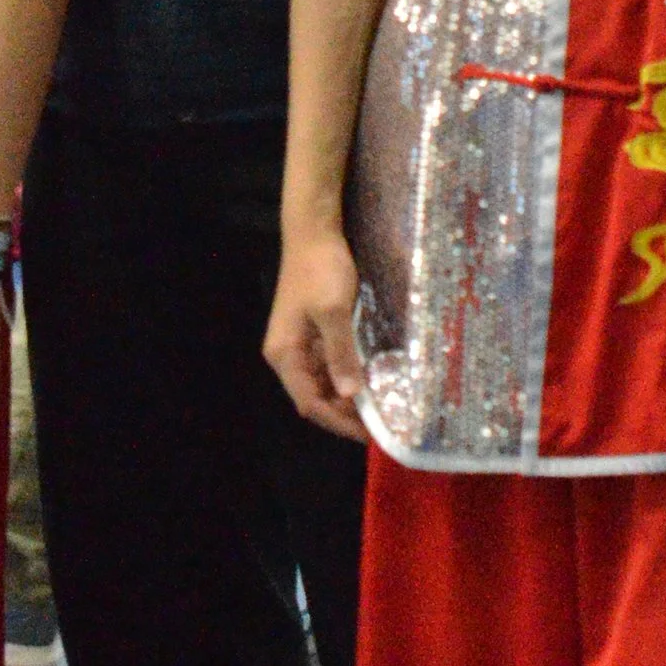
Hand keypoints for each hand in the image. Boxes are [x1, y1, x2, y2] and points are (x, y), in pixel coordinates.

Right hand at [265, 221, 369, 440]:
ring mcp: (300, 346)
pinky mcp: (314, 335)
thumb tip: (349, 394)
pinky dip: (349, 378)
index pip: (309, 403)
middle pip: (315, 397)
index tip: (369, 433)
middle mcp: (288, 356)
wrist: (313, 233)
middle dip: (345, 414)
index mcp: (284, 354)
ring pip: (324, 384)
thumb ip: (340, 353)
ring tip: (381, 408)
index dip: (338, 422)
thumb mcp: (333, 311)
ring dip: (348, 398)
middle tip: (381, 424)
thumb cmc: (320, 269)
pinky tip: (372, 383)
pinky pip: (331, 366)